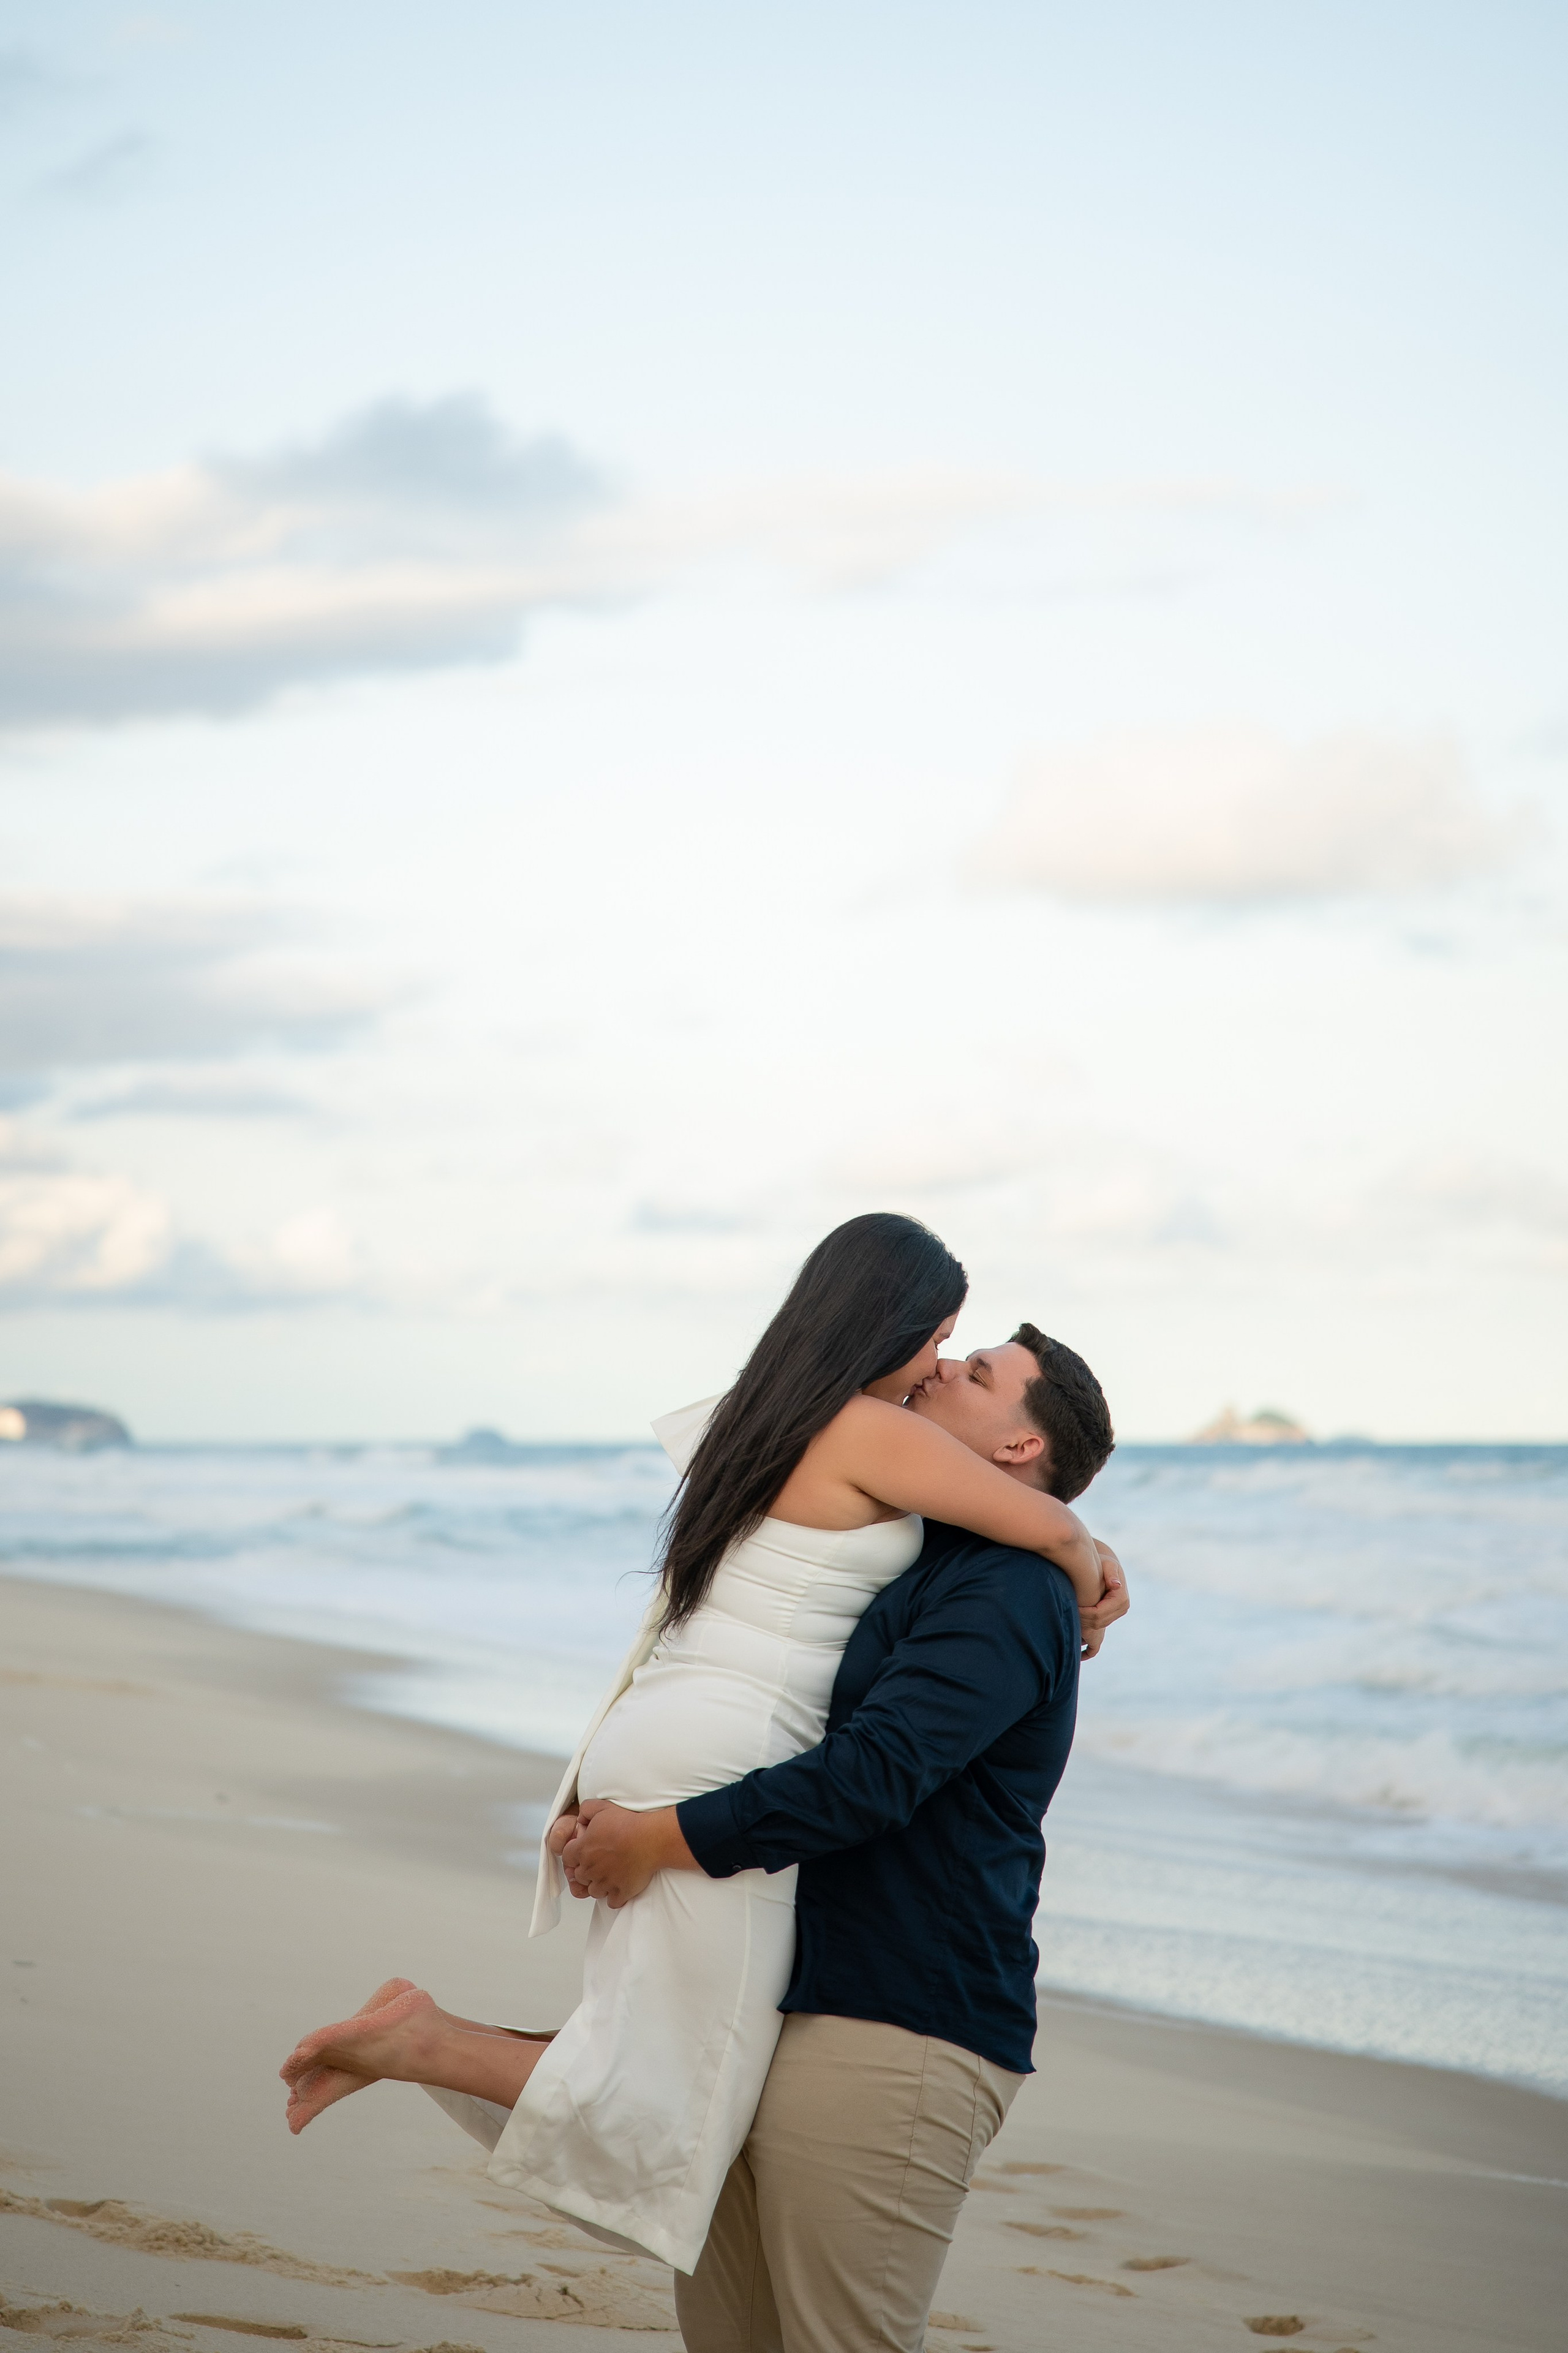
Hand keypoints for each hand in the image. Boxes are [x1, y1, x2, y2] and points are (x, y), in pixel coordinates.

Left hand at [560, 1799, 697, 1908]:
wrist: (650, 1839)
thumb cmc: (627, 1823)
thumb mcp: (602, 1807)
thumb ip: (586, 1810)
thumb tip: (580, 1819)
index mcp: (583, 1850)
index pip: (567, 1858)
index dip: (574, 1854)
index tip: (584, 1851)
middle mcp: (591, 1869)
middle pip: (579, 1876)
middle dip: (586, 1870)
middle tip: (599, 1862)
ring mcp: (605, 1883)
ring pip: (593, 1891)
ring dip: (599, 1884)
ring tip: (609, 1875)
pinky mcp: (621, 1892)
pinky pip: (611, 1902)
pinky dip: (614, 1896)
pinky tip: (620, 1886)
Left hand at [1079, 1539, 1128, 1659]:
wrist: (1107, 1567)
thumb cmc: (1105, 1564)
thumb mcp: (1108, 1565)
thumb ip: (1110, 1573)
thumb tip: (1115, 1585)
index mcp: (1121, 1600)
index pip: (1099, 1614)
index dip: (1084, 1613)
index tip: (1071, 1607)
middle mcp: (1121, 1609)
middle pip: (1097, 1624)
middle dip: (1081, 1620)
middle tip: (1066, 1614)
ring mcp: (1116, 1615)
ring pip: (1097, 1629)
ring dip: (1082, 1626)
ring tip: (1069, 1618)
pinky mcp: (1109, 1617)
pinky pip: (1099, 1632)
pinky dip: (1088, 1637)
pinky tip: (1077, 1641)